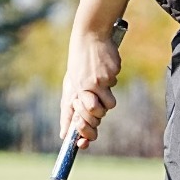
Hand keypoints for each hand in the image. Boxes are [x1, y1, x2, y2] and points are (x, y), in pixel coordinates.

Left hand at [60, 27, 121, 149]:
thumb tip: (64, 134)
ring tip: (100, 83)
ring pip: (109, 105)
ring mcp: (98, 82)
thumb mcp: (70, 85)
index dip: (83, 134)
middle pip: (97, 117)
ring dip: (107, 98)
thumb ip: (68, 111)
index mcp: (73, 93)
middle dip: (96, 115)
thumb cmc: (79, 63)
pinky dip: (111, 80)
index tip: (83, 142)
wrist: (90, 37)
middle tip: (93, 103)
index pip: (79, 121)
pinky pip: (114, 86)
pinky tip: (104, 69)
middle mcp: (84, 90)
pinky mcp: (110, 74)